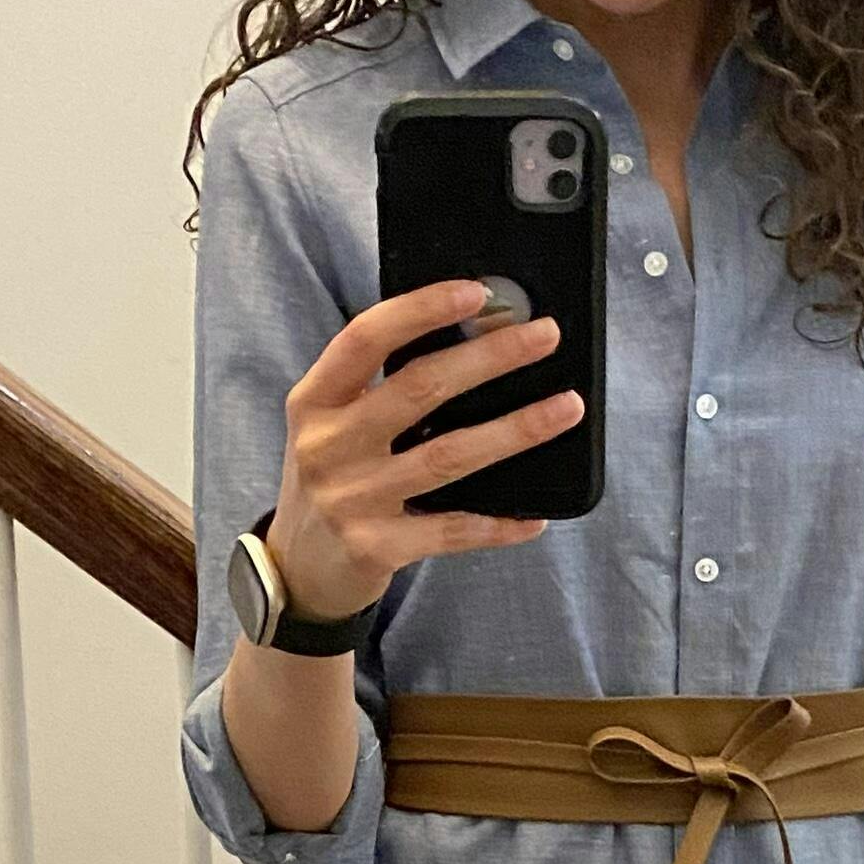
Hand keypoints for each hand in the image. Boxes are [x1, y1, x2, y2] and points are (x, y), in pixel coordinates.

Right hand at [266, 279, 582, 618]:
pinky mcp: (374, 549)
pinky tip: (534, 516)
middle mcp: (327, 446)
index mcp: (315, 401)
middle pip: (419, 389)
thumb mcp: (332, 424)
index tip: (477, 292)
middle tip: (544, 336)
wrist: (298, 570)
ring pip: (447, 456)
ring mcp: (351, 500)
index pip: (366, 338)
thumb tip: (471, 339)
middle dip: (490, 358)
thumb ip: (379, 387)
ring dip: (514, 430)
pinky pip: (450, 531)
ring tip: (566, 408)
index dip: (421, 309)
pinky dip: (496, 523)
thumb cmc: (332, 480)